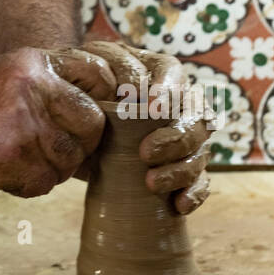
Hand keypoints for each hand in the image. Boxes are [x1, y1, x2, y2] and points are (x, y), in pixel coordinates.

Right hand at [0, 46, 108, 194]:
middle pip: (93, 122)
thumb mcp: (11, 73)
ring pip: (73, 158)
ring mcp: (28, 129)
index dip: (103, 96)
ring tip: (27, 155)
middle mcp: (35, 91)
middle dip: (84, 139)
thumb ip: (54, 81)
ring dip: (57, 165)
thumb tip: (105, 104)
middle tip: (60, 143)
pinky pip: (50, 181)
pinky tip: (11, 168)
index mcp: (35, 64)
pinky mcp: (19, 164)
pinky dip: (34, 182)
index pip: (97, 73)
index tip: (95, 111)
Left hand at [76, 40, 211, 214]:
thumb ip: (108, 70)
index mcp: (158, 72)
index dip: (170, 90)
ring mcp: (184, 138)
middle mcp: (179, 104)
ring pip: (200, 152)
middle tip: (146, 153)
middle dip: (176, 138)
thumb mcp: (89, 72)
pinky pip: (200, 182)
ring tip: (152, 183)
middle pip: (195, 117)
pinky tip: (179, 204)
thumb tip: (133, 90)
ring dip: (181, 170)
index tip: (152, 106)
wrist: (73, 125)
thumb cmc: (84, 90)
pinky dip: (194, 193)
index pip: (175, 74)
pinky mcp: (180, 168)